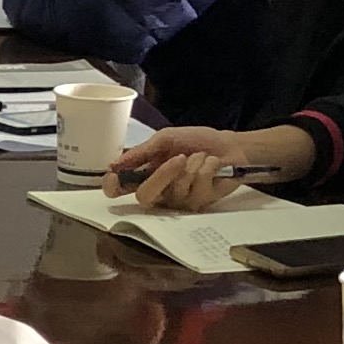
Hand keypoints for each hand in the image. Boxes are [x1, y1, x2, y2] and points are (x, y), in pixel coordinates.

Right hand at [109, 127, 259, 210]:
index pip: (120, 189)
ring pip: (175, 189)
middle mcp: (159, 191)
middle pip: (145, 196)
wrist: (231, 146)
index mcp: (146, 175)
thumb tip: (114, 165)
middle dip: (162, 175)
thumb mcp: (166, 139)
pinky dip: (207, 168)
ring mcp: (178, 200)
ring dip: (192, 165)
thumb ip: (141, 152)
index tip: (113, 176)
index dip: (113, 186)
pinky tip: (213, 166)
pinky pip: (197, 186)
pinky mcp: (198, 203)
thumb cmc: (197, 141)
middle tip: (179, 158)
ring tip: (201, 157)